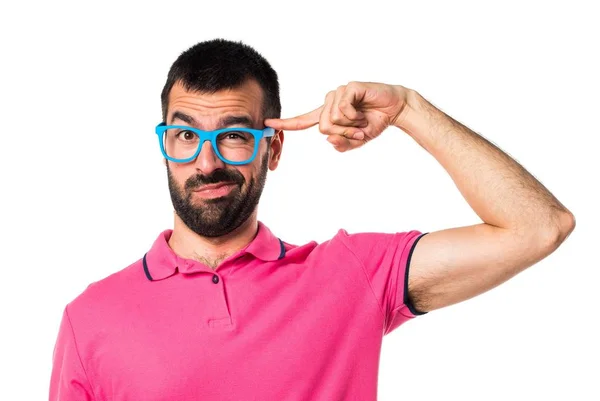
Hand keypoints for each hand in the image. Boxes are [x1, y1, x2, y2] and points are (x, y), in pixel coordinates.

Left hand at [264, 81, 409, 151]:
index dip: (286, 123)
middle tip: (358, 130)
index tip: (267, 124)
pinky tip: (362, 111)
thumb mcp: (358, 140)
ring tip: (362, 120)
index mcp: (328, 115)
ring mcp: (338, 94)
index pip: (303, 121)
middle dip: (343, 134)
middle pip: (323, 127)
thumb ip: (342, 144)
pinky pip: (341, 109)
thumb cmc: (375, 122)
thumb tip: (328, 140)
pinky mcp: (348, 88)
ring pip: (332, 120)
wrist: (395, 109)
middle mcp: (329, 103)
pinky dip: (353, 116)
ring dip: (351, 126)